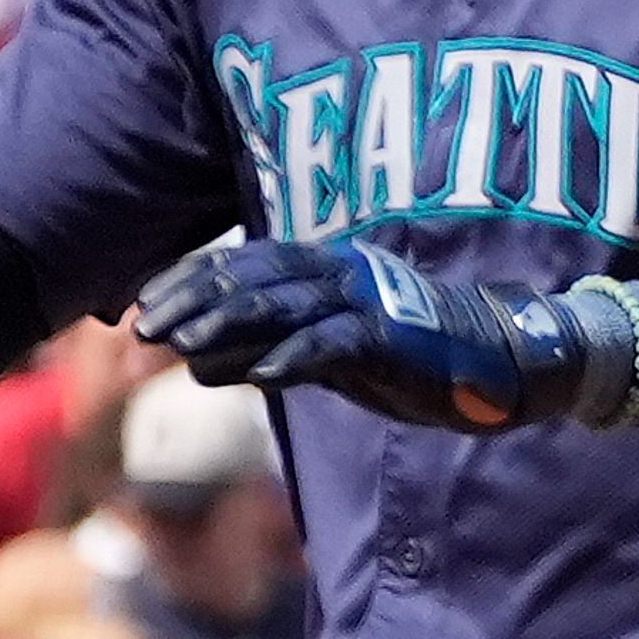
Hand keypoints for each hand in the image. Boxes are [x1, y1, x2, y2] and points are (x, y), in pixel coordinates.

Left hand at [135, 238, 585, 430]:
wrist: (495, 363)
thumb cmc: (403, 359)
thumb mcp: (321, 359)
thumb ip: (262, 353)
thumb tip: (193, 364)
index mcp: (319, 269)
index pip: (239, 264)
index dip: (188, 280)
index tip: (142, 304)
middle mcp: (337, 272)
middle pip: (251, 275)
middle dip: (193, 298)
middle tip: (144, 324)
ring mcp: (366, 301)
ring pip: (286, 303)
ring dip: (229, 322)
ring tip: (183, 344)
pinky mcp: (394, 337)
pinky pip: (337, 342)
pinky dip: (297, 355)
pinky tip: (262, 374)